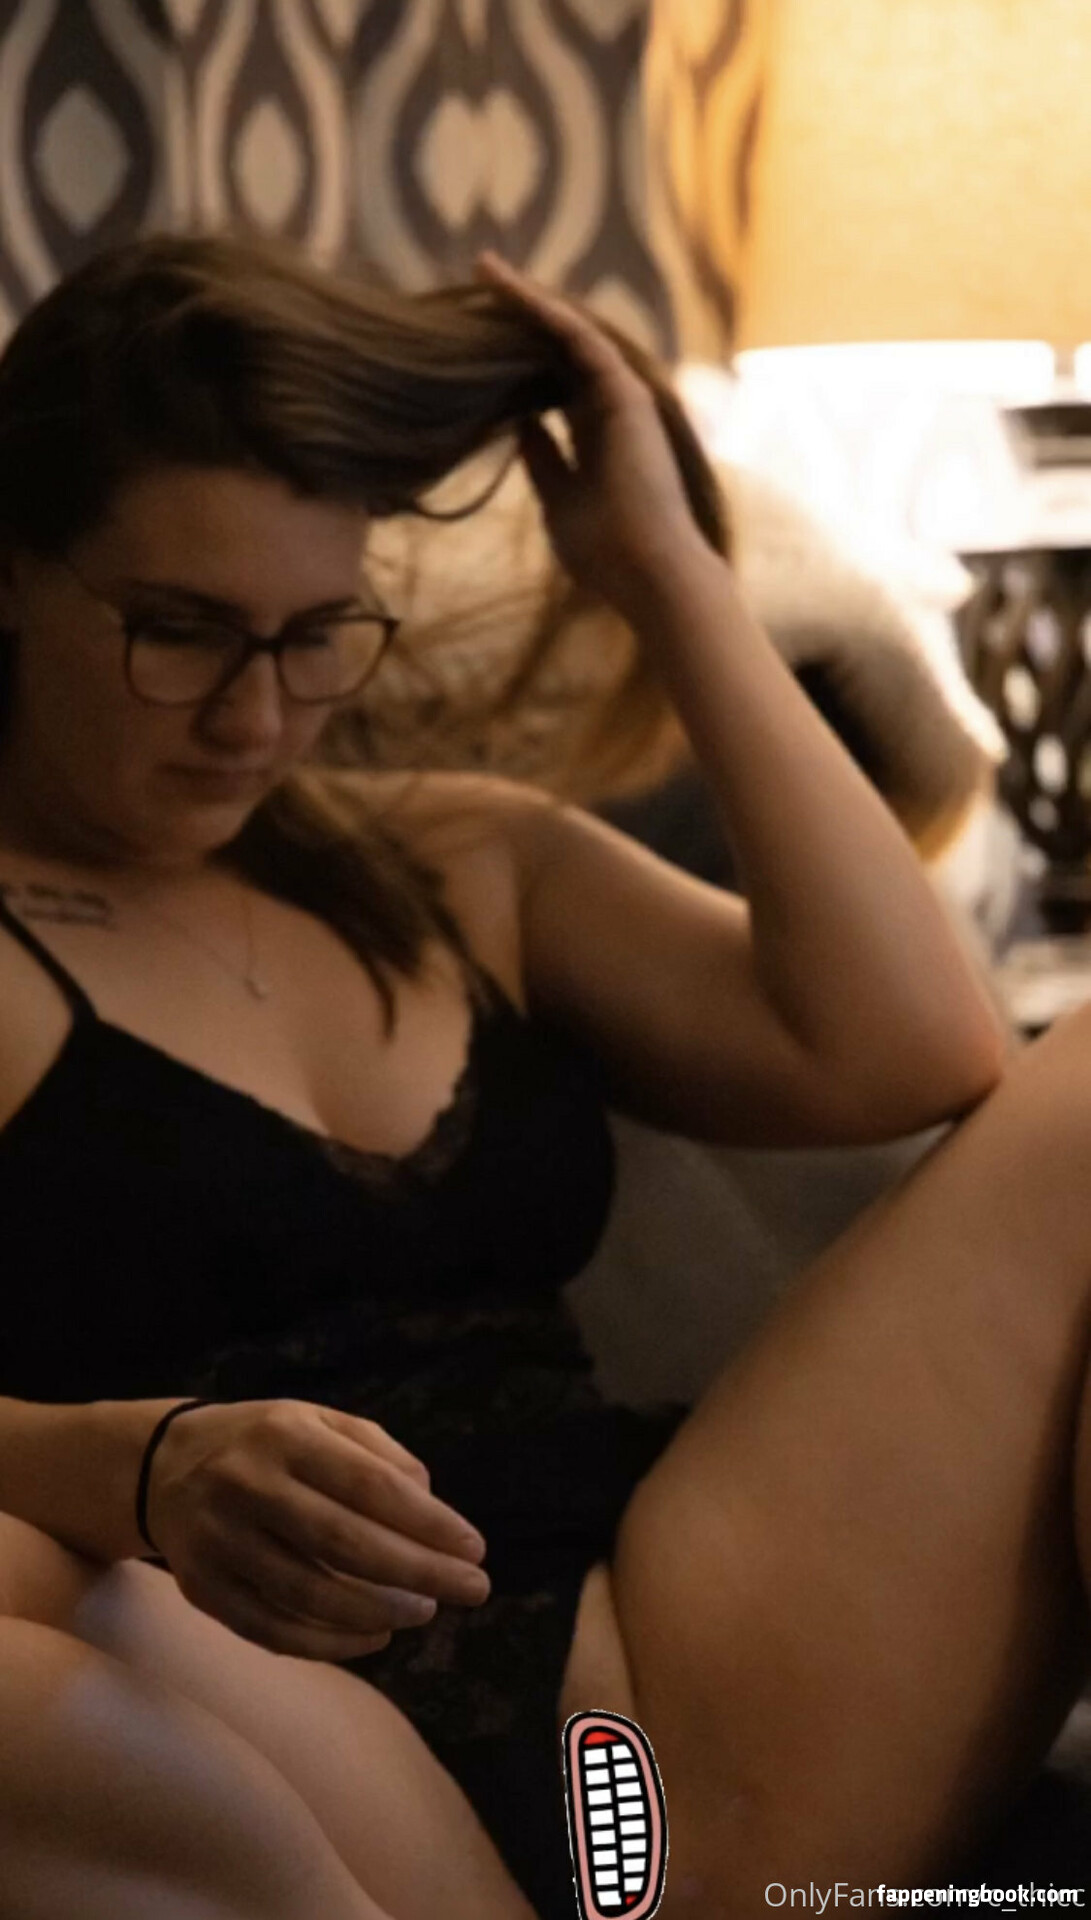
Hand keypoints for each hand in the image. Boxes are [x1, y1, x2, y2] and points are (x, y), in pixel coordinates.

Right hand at [145, 1399, 489, 1659]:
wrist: (160, 1466)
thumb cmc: (267, 1443)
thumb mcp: (318, 1421)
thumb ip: (380, 1455)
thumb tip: (433, 1509)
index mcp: (286, 1435)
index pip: (371, 1486)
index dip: (429, 1523)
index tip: (475, 1548)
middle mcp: (247, 1485)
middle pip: (345, 1543)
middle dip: (419, 1572)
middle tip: (472, 1589)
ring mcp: (219, 1541)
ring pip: (309, 1595)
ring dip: (378, 1612)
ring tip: (425, 1610)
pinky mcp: (202, 1587)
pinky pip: (272, 1630)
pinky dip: (330, 1644)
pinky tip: (374, 1638)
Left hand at [474, 250, 706, 613]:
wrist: (648, 573)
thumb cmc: (604, 551)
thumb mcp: (557, 501)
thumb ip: (543, 460)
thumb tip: (517, 425)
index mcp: (595, 433)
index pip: (549, 381)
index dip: (514, 357)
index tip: (472, 338)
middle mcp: (611, 406)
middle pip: (557, 348)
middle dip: (517, 316)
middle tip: (474, 282)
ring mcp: (623, 395)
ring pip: (569, 333)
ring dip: (527, 300)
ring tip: (485, 270)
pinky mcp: (627, 392)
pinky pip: (581, 338)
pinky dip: (546, 312)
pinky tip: (510, 290)